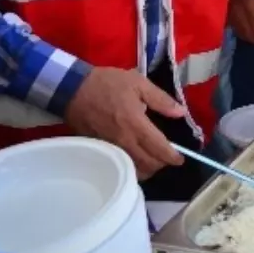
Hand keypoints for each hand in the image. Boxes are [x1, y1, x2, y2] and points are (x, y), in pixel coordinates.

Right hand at [64, 67, 184, 179]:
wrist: (72, 89)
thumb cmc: (108, 84)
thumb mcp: (138, 83)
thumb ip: (161, 99)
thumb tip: (181, 113)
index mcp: (136, 124)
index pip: (158, 148)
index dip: (172, 157)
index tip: (180, 159)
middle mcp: (124, 140)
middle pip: (147, 165)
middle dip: (161, 165)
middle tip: (167, 158)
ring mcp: (110, 147)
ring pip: (132, 169)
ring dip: (146, 169)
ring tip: (153, 160)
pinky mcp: (99, 149)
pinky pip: (118, 165)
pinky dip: (130, 167)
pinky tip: (135, 159)